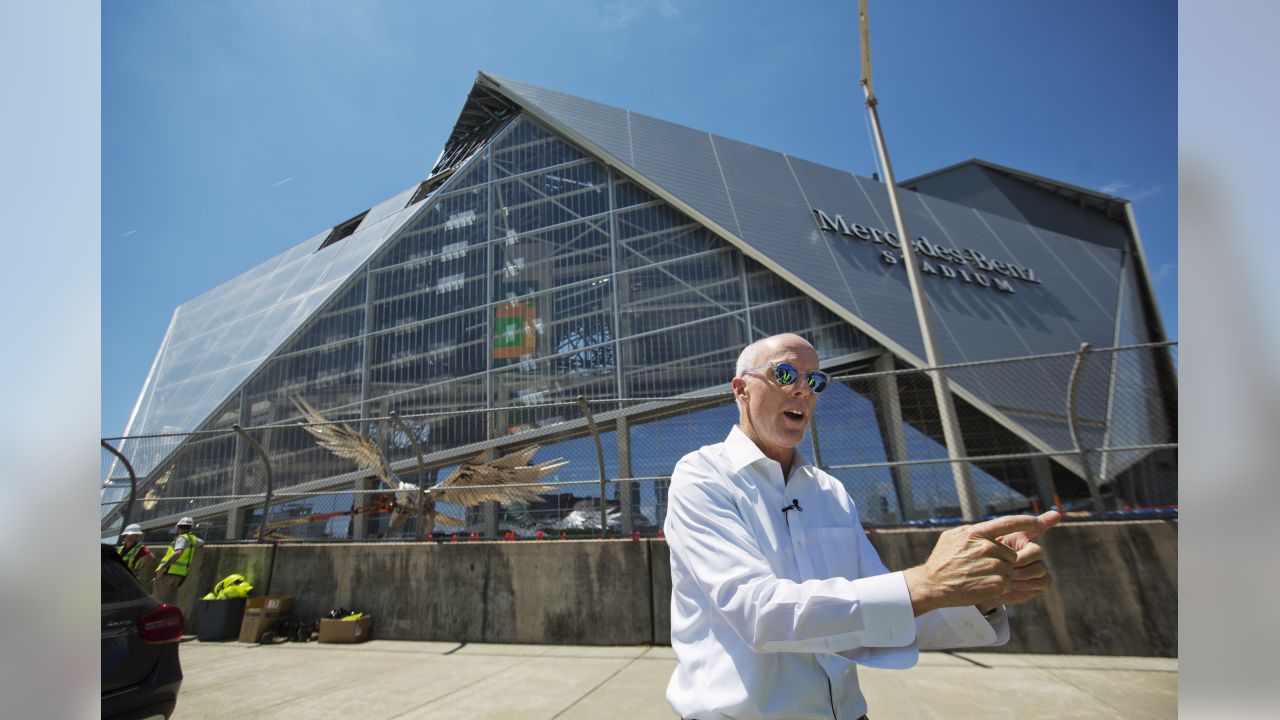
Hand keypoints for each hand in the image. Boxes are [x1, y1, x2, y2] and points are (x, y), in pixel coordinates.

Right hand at [903, 513, 1052, 615]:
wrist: (932, 585)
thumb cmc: (941, 560)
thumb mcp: (952, 537)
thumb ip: (973, 531)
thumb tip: (988, 527)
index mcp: (977, 533)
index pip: (1009, 522)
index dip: (1028, 521)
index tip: (1040, 522)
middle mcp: (987, 547)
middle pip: (1011, 553)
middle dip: (1002, 560)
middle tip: (982, 566)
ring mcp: (992, 566)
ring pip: (1010, 568)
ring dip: (1000, 573)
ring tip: (979, 576)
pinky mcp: (996, 584)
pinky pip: (1007, 583)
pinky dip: (998, 585)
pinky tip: (981, 585)